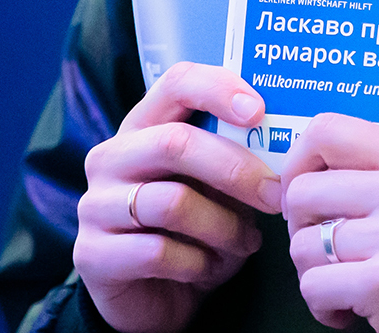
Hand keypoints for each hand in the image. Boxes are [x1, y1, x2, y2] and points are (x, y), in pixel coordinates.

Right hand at [74, 62, 282, 332]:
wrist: (155, 295)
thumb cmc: (197, 228)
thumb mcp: (220, 187)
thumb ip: (239, 157)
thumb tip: (287, 141)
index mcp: (144, 126)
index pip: (176, 83)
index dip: (219, 89)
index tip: (259, 111)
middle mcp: (111, 157)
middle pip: (175, 143)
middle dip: (235, 169)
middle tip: (275, 195)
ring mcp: (95, 205)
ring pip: (172, 203)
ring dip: (223, 227)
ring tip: (247, 242)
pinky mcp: (91, 254)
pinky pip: (158, 252)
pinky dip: (198, 263)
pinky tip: (210, 268)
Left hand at [282, 113, 378, 331]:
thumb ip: (376, 173)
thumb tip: (301, 174)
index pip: (329, 131)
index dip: (298, 161)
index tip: (302, 188)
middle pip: (302, 191)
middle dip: (301, 228)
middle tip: (327, 248)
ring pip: (302, 244)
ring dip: (313, 272)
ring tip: (344, 280)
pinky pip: (313, 287)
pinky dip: (322, 306)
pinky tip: (349, 309)